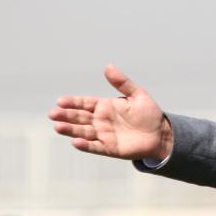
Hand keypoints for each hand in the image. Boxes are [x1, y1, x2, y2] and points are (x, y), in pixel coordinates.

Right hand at [48, 65, 172, 159]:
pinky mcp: (110, 148)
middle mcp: (101, 121)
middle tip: (53, 114)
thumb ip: (122, 83)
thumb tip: (108, 66)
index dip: (73, 102)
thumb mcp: (138, 95)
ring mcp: (104, 135)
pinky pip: (95, 147)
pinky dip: (85, 145)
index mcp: (105, 107)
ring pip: (83, 132)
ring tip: (58, 127)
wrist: (162, 134)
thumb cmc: (149, 114)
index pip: (85, 103)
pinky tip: (75, 142)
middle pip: (79, 117)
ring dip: (71, 130)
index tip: (60, 101)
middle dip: (66, 115)